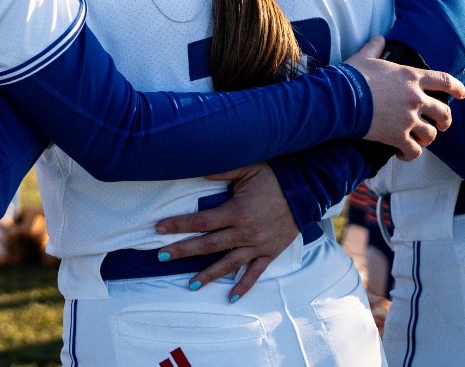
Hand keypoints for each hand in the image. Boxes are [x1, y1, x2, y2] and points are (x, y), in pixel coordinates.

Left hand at [151, 164, 297, 301]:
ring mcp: (258, 245)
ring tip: (190, 285)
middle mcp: (245, 232)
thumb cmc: (273, 177)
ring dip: (208, 275)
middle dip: (183, 251)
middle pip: (208, 245)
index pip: (201, 221)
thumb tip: (195, 168)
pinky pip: (255, 273)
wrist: (306, 191)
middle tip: (161, 257)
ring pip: (228, 263)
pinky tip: (231, 297)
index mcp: (236, 211)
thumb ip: (220, 170)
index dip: (178, 225)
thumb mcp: (247, 168)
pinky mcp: (270, 253)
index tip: (158, 229)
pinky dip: (244, 285)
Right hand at [347, 37, 464, 161]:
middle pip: (444, 113)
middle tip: (440, 124)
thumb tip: (380, 38)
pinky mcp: (398, 136)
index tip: (462, 94)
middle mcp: (415, 98)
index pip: (445, 81)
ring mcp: (409, 119)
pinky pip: (414, 151)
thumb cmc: (352, 76)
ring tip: (419, 140)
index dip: (457, 89)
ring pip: (431, 134)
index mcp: (412, 77)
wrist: (340, 98)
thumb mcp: (365, 57)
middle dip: (444, 120)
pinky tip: (403, 154)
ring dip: (427, 138)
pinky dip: (411, 154)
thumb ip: (376, 47)